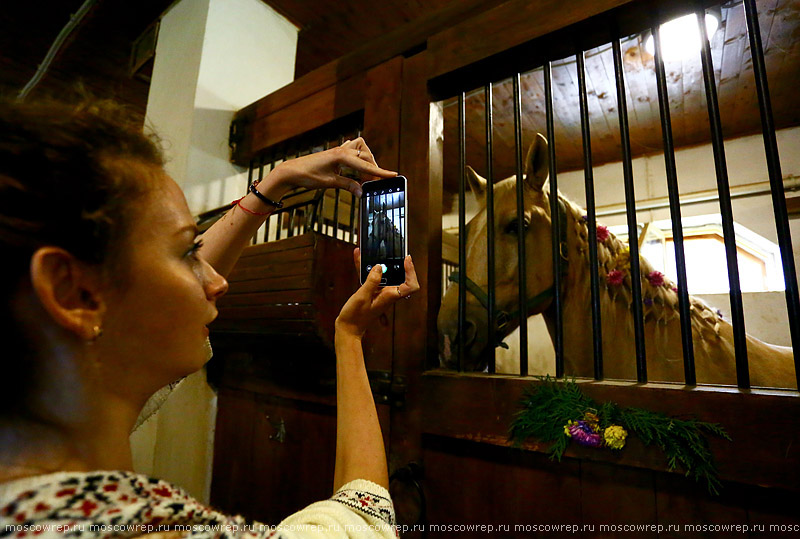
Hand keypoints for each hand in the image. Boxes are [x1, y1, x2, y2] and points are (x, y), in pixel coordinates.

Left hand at [261, 138, 395, 199]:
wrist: (291, 171)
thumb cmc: (307, 175)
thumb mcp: (329, 183)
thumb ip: (348, 185)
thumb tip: (362, 192)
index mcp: (341, 156)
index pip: (366, 165)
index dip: (380, 172)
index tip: (393, 175)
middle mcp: (342, 150)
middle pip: (366, 157)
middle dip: (372, 170)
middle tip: (372, 184)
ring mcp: (339, 150)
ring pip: (361, 149)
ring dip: (366, 161)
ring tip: (364, 176)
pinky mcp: (335, 153)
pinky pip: (352, 150)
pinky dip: (358, 158)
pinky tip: (357, 167)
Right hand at [335, 248, 419, 339]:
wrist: (348, 328)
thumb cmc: (355, 317)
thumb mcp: (362, 297)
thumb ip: (371, 281)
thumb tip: (380, 267)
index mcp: (389, 296)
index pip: (410, 285)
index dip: (411, 272)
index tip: (406, 259)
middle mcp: (387, 293)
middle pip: (399, 276)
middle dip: (395, 262)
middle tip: (391, 250)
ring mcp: (380, 292)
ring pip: (384, 274)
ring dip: (378, 262)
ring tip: (371, 250)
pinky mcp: (371, 291)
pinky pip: (371, 276)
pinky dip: (366, 268)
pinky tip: (359, 258)